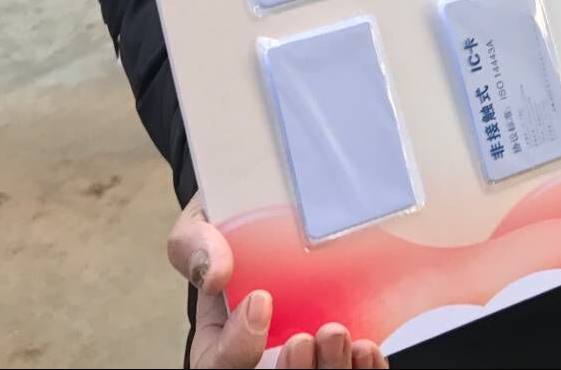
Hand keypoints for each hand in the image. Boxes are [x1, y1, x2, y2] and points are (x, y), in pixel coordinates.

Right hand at [168, 198, 385, 368]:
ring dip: (331, 369)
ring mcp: (302, 358)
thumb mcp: (201, 227)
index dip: (238, 348)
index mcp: (218, 341)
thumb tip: (214, 273)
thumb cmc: (231, 228)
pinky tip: (365, 348)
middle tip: (311, 336)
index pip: (220, 366)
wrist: (272, 206)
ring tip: (338, 335)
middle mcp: (260, 359)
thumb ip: (195, 245)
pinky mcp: (338, 351)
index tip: (260, 301)